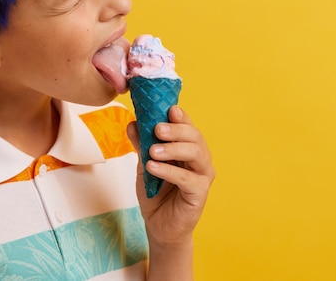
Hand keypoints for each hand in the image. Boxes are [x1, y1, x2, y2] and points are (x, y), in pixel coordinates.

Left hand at [127, 105, 214, 247]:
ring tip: (152, 151)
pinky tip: (153, 167)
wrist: (159, 225)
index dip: (181, 116)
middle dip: (176, 130)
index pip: (188, 126)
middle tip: (157, 128)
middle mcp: (200, 158)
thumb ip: (142, 144)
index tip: (169, 109)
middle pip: (195, 136)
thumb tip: (132, 122)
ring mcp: (203, 175)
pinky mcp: (200, 193)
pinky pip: (187, 178)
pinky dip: (169, 171)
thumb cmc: (156, 193)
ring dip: (173, 148)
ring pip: (195, 153)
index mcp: (189, 148)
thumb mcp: (145, 164)